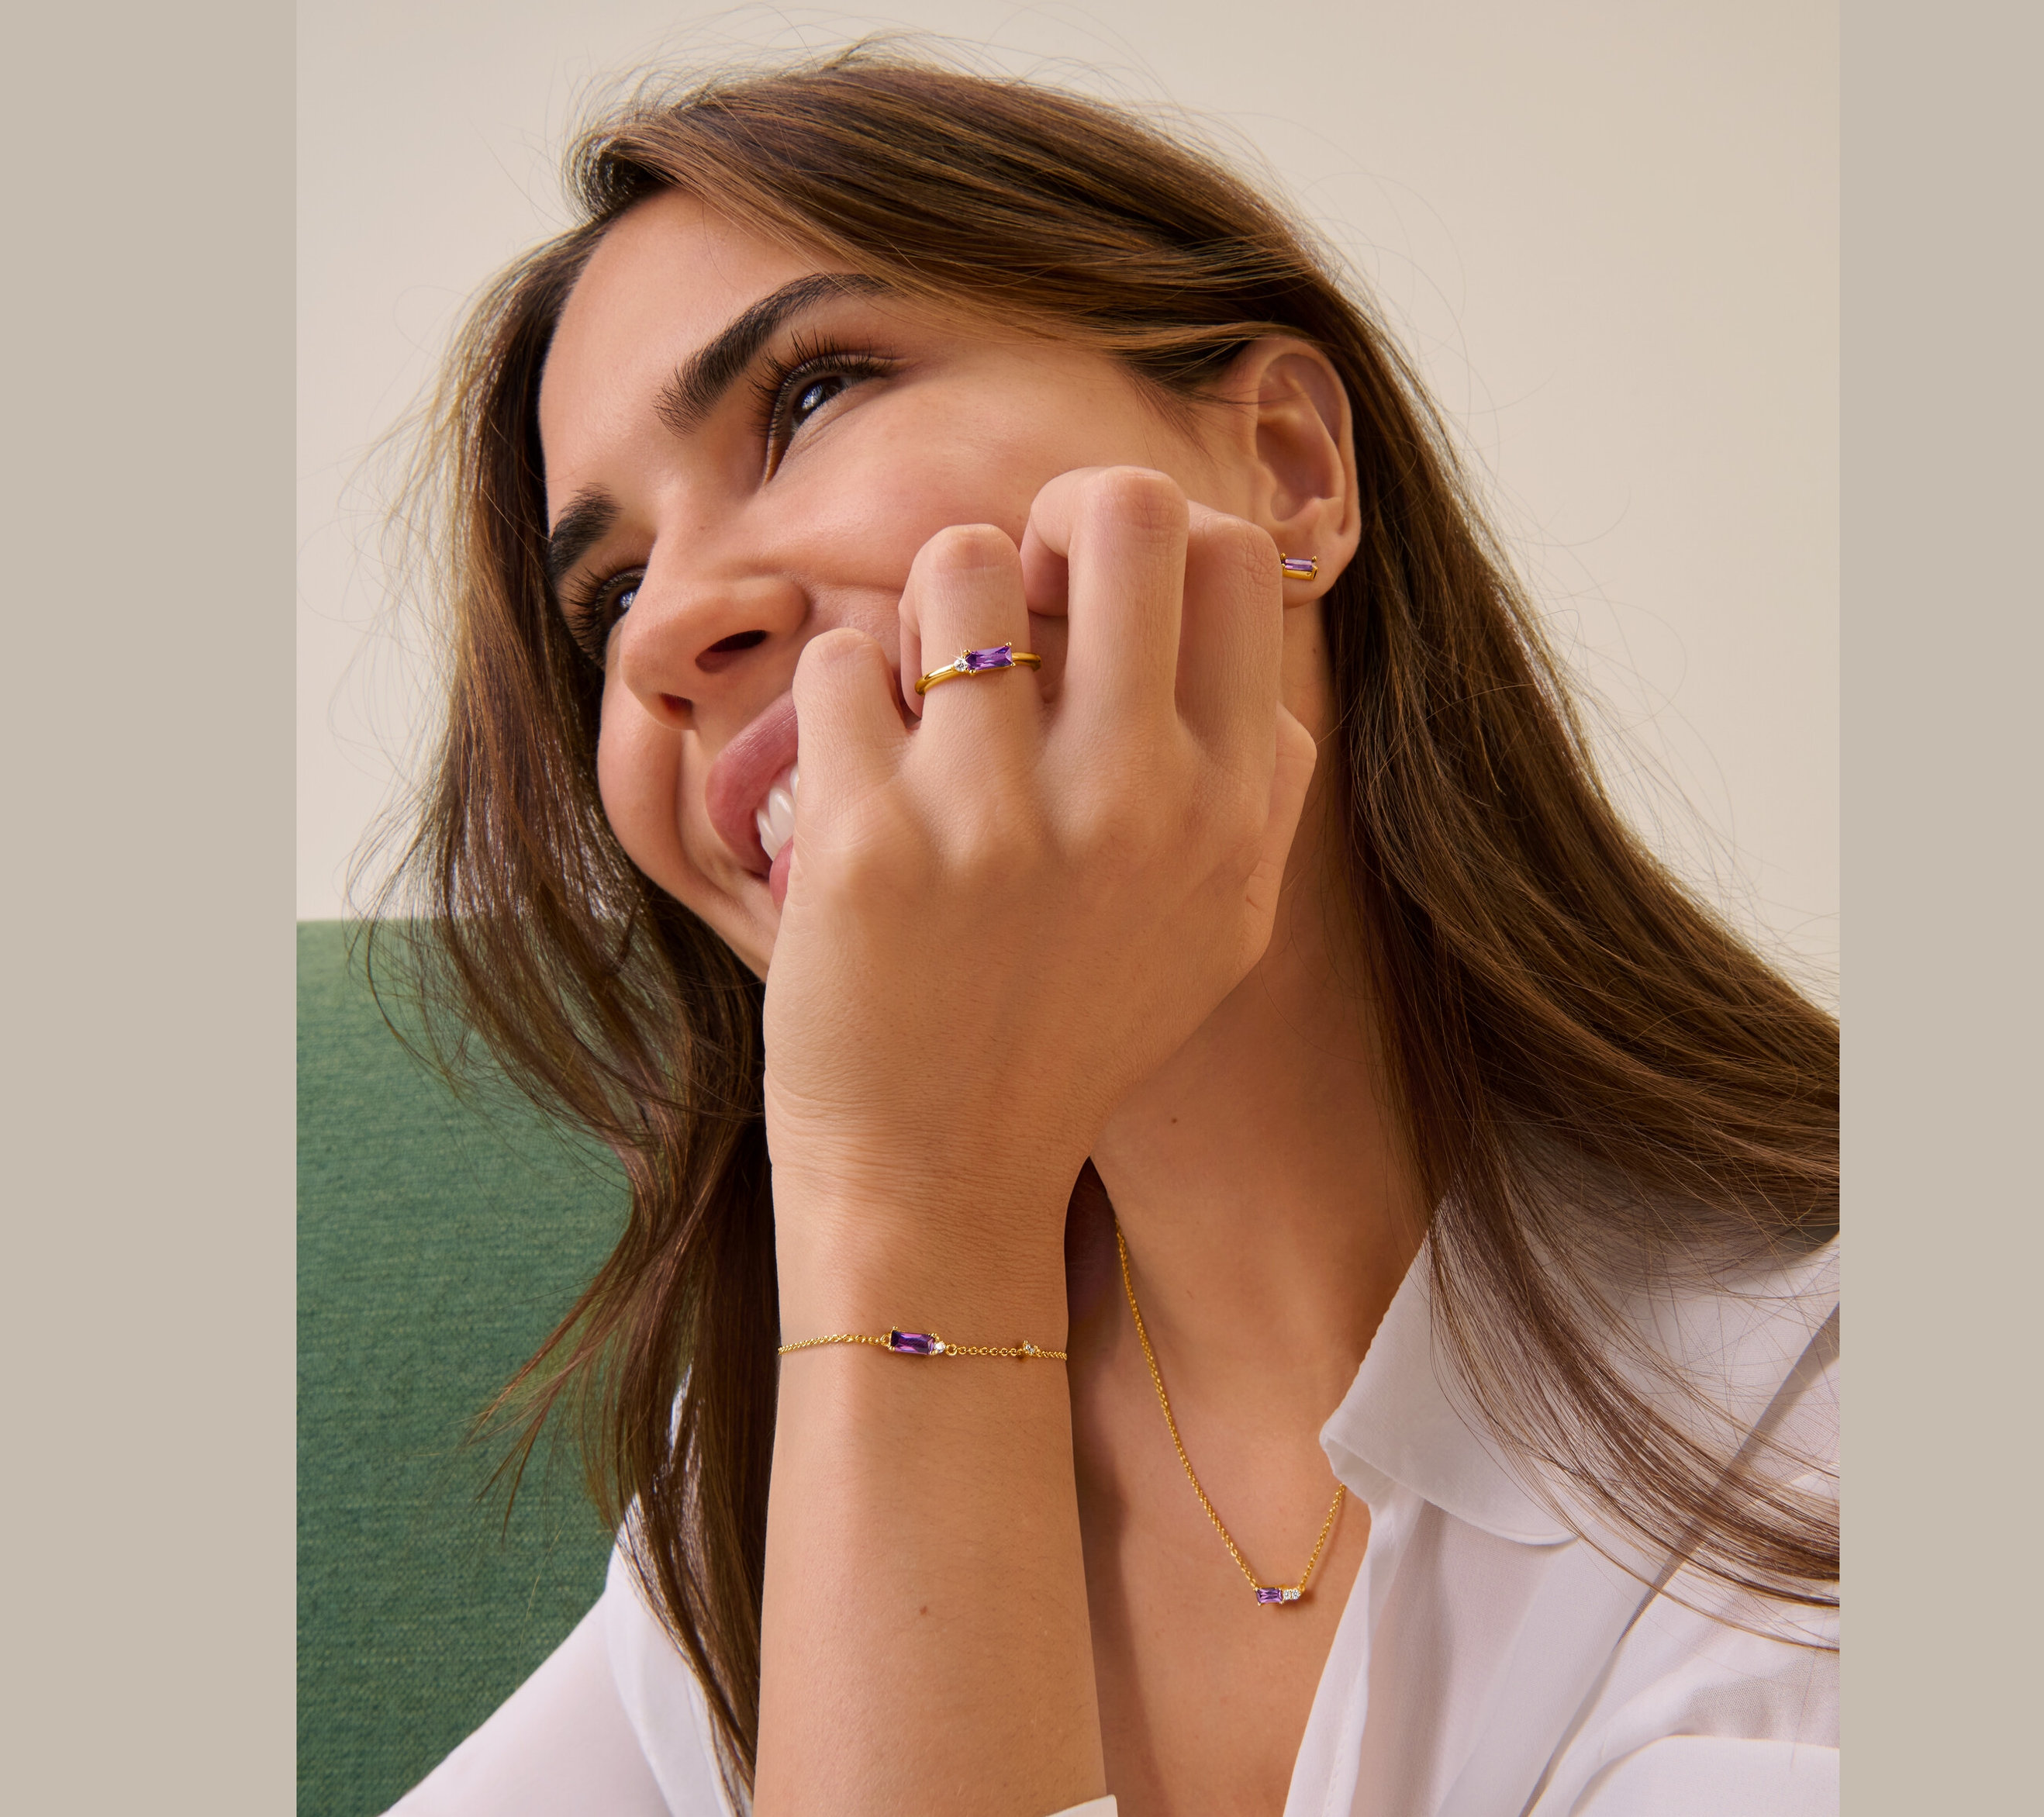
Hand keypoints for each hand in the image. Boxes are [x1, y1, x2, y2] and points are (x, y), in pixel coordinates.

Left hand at [762, 466, 1317, 1279]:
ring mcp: (998, 819)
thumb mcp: (1220, 924)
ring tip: (919, 714)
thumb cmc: (1071, 1032)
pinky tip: (857, 788)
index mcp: (1227, 812)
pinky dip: (840, 706)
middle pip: (1121, 507)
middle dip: (1048, 532)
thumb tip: (1241, 610)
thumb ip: (1258, 777)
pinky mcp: (868, 843)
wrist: (938, 1178)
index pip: (1230, 554)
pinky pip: (840, 662)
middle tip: (1004, 618)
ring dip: (924, 617)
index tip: (1090, 615)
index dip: (1149, 549)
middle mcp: (1134, 802)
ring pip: (957, 560)